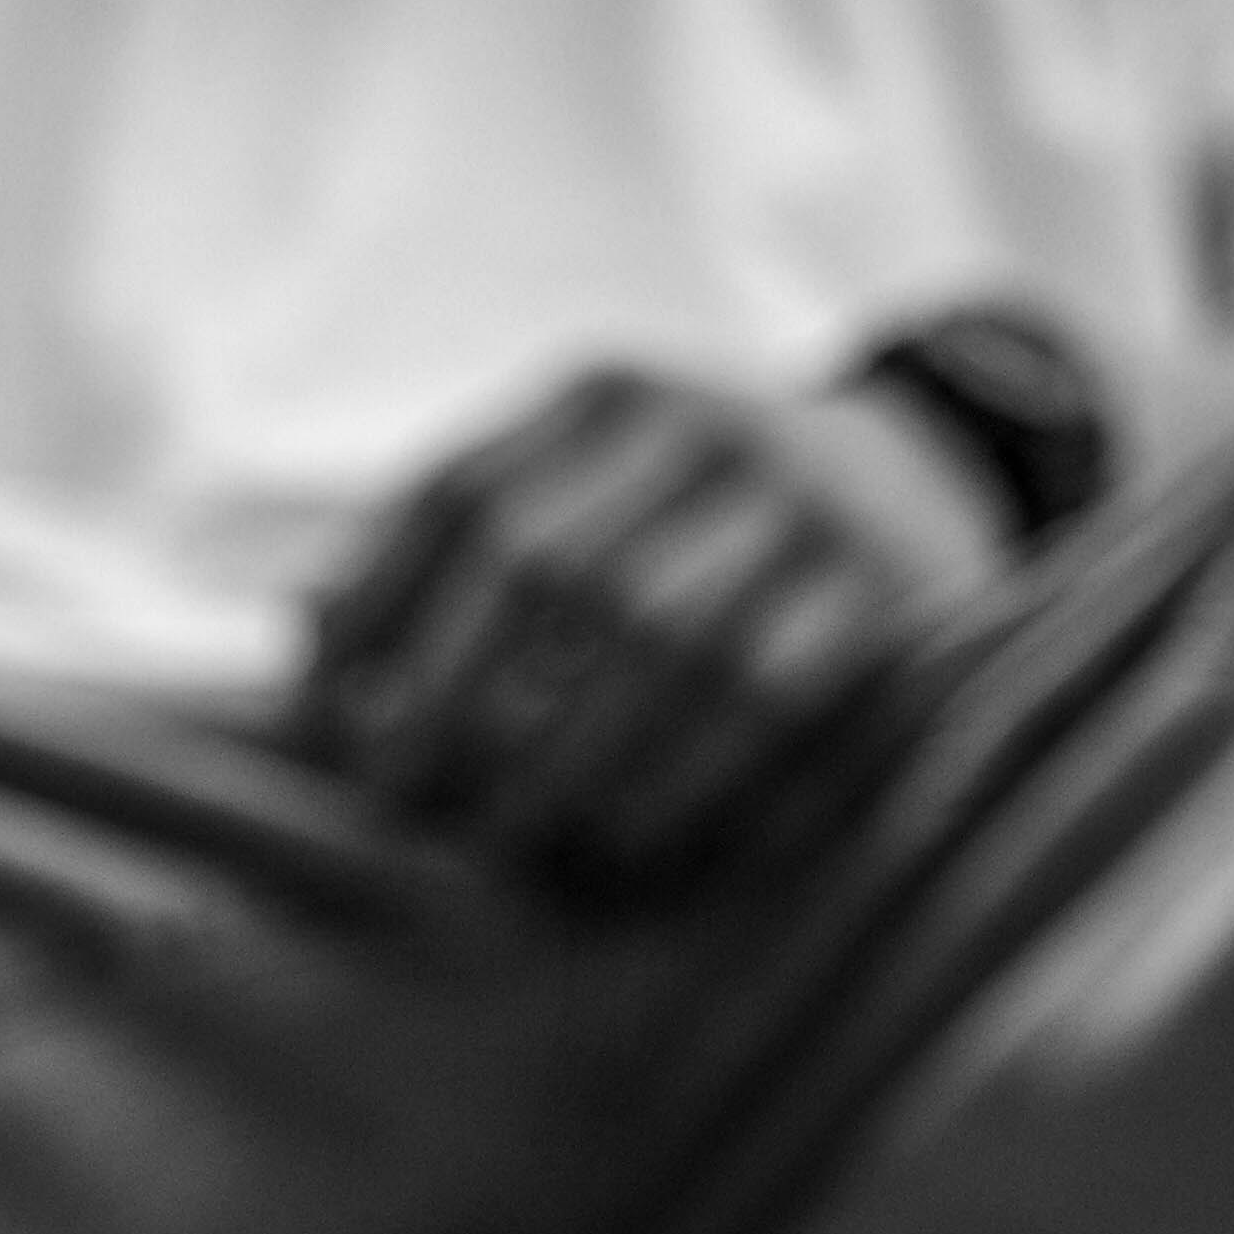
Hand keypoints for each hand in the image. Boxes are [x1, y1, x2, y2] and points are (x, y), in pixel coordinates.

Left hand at [293, 358, 1006, 900]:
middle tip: (406, 800)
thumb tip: (304, 629)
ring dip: (564, 757)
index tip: (324, 717)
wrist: (929, 476)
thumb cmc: (708, 512)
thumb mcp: (596, 477)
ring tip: (508, 837)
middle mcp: (698, 425)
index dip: (376, 608)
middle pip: (542, 566)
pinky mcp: (878, 588)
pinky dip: (682, 778)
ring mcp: (797, 502)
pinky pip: (763, 696)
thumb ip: (463, 538)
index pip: (460, 496)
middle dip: (455, 698)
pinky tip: (628, 838)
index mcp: (604, 395)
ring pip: (653, 641)